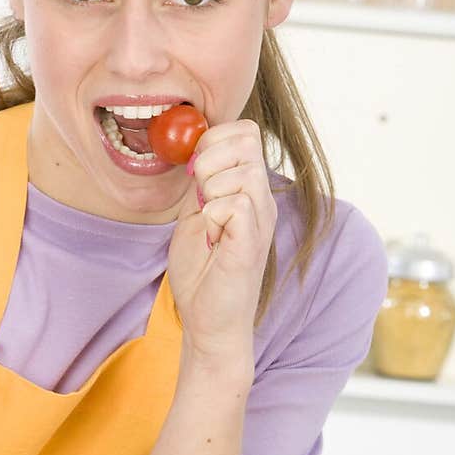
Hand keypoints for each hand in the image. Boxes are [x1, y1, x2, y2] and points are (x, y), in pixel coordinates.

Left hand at [167, 119, 275, 369]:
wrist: (208, 323)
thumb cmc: (201, 275)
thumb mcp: (192, 216)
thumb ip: (198, 184)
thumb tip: (191, 149)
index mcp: (249, 191)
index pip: (244, 132)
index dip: (214, 139)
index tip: (194, 171)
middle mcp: (262, 201)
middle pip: (247, 140)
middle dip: (210, 157)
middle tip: (199, 194)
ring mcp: (261, 220)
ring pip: (241, 170)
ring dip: (210, 190)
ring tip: (207, 223)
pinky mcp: (253, 241)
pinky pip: (233, 203)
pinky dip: (212, 217)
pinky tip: (212, 241)